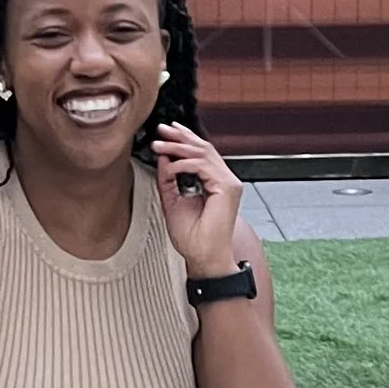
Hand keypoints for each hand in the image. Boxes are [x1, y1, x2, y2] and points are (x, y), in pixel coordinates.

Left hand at [148, 121, 243, 277]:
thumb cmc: (193, 238)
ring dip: (178, 147)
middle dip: (180, 137)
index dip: (184, 140)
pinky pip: (203, 166)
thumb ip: (168, 179)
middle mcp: (225, 180)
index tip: (165, 134)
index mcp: (215, 183)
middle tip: (161, 130)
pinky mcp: (227, 188)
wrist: (203, 257)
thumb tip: (163, 158)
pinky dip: (183, 164)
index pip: (201, 153)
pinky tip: (170, 167)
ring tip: (159, 145)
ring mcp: (229, 183)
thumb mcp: (172, 202)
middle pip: (203, 148)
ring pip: (203, 153)